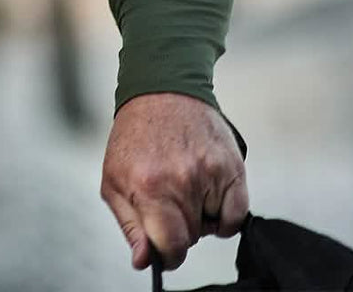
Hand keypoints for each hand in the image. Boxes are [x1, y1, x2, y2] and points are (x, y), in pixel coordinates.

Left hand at [100, 92, 247, 270]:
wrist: (162, 91)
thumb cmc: (135, 137)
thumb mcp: (115, 179)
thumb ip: (130, 225)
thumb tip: (145, 261)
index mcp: (148, 187)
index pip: (171, 248)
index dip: (167, 254)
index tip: (164, 247)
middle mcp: (181, 180)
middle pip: (191, 238)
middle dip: (179, 227)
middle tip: (168, 197)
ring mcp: (210, 172)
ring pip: (213, 227)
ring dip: (200, 216)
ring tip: (184, 183)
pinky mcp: (232, 166)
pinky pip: (237, 216)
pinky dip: (225, 213)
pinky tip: (207, 191)